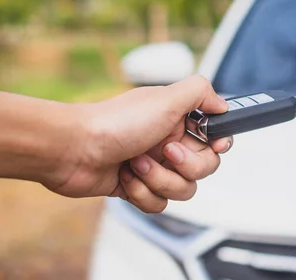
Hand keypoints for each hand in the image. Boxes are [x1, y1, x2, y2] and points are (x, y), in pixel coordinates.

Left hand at [49, 75, 232, 212]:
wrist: (73, 149)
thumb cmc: (116, 123)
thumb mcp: (165, 99)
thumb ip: (200, 92)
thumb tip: (223, 104)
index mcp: (177, 119)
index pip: (214, 136)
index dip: (217, 145)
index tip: (213, 145)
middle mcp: (167, 141)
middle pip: (204, 168)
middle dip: (184, 166)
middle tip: (164, 151)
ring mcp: (152, 166)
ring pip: (182, 189)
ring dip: (159, 180)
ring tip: (135, 164)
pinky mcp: (136, 187)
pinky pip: (158, 202)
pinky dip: (142, 193)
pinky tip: (124, 178)